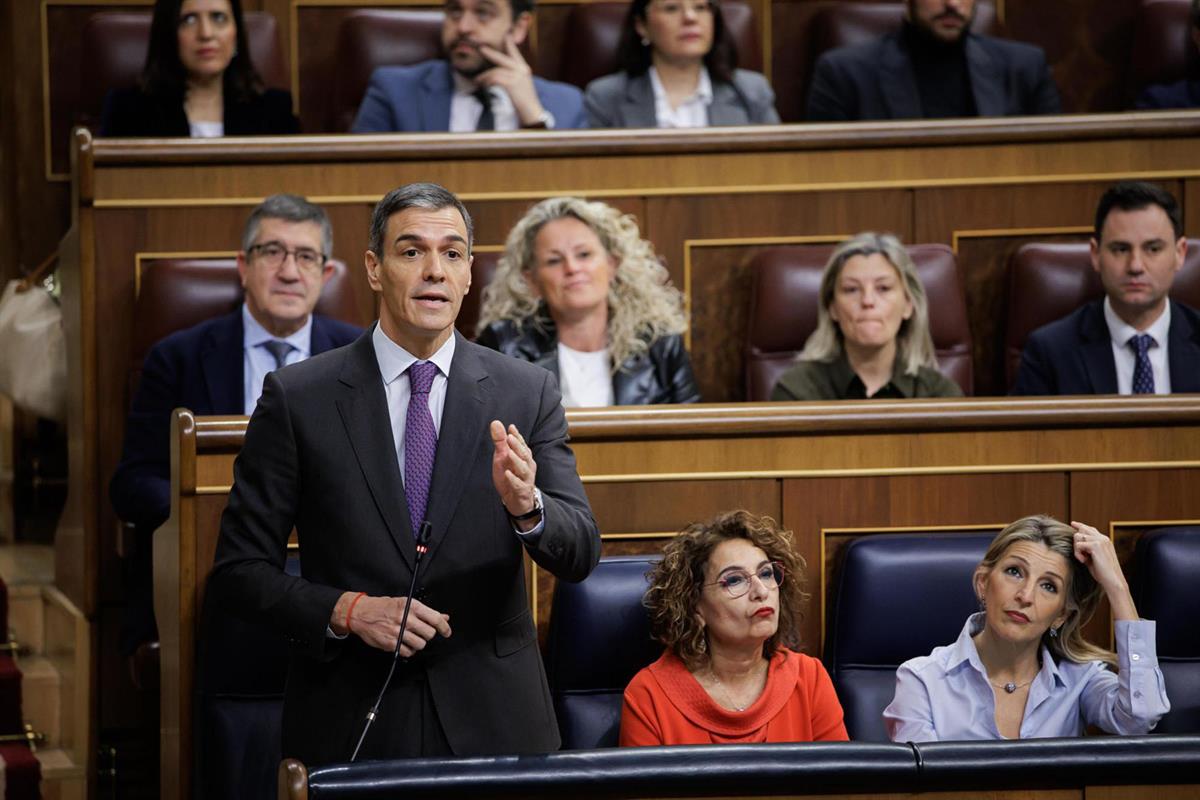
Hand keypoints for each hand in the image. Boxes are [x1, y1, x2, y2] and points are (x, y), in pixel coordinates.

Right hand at [333, 592, 451, 655]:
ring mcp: (397, 631)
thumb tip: (443, 617)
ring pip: (420, 644)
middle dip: (428, 635)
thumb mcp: (405, 603)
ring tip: (411, 638)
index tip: (447, 632)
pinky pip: (408, 652)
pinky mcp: (390, 643)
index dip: (444, 627)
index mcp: (411, 606)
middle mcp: (405, 618)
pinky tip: (404, 644)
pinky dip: (408, 650)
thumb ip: (425, 612)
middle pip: (429, 633)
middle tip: (422, 633)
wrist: (361, 613)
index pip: (435, 618)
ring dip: (418, 643)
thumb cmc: (383, 607)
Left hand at [476, 35, 544, 126]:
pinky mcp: (512, 84)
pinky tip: (482, 85)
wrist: (532, 112)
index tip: (505, 36)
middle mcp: (522, 70)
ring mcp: (517, 76)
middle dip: (491, 54)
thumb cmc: (524, 102)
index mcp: (524, 69)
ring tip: (478, 81)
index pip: (515, 53)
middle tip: (482, 49)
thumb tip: (498, 70)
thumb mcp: (521, 84)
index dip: (509, 44)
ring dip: (485, 76)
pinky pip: (495, 79)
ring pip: (496, 71)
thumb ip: (513, 75)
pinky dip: (487, 82)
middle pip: (504, 58)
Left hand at [491, 420, 537, 523]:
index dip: (517, 436)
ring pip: (524, 469)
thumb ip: (500, 441)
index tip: (511, 428)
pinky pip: (519, 485)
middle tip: (509, 437)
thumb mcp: (503, 458)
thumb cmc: (510, 476)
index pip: (522, 444)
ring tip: (508, 453)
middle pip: (524, 454)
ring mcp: (526, 479)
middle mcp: (527, 466)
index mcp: (524, 457)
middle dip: (517, 445)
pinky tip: (507, 474)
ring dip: (516, 460)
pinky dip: (513, 479)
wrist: (517, 501)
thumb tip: (495, 422)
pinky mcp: (522, 491)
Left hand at [1070, 521, 1137, 620]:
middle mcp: (1103, 538)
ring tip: (1083, 559)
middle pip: (1082, 530)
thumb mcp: (1093, 559)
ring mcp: (1100, 540)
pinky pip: (1078, 545)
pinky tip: (1083, 561)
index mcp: (1104, 540)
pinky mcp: (1096, 545)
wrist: (1112, 580)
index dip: (1080, 526)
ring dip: (1077, 549)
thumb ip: (1086, 550)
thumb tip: (1077, 544)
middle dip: (1076, 541)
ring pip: (1077, 536)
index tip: (1073, 523)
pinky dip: (1077, 554)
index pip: (1090, 529)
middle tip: (1080, 555)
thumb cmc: (1103, 572)